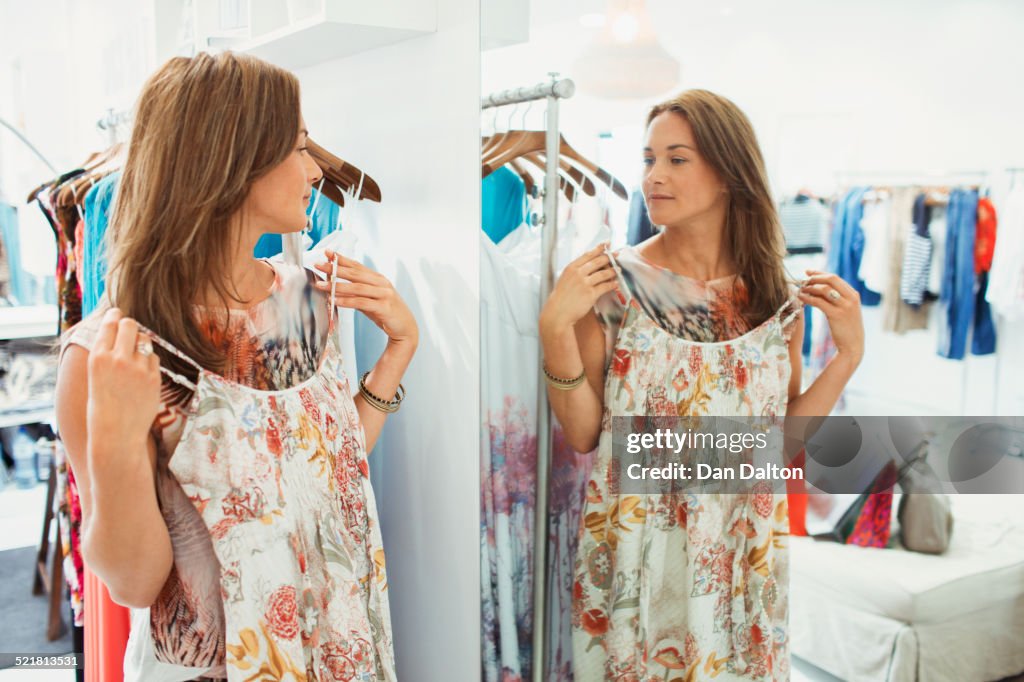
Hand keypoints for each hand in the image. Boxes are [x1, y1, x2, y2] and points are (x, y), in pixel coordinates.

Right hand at [87, 308, 162, 448]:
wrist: (115, 434)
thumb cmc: (101, 408)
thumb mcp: (95, 377)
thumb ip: (105, 355)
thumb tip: (114, 333)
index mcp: (97, 358)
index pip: (109, 324)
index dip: (114, 316)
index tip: (117, 312)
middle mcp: (118, 359)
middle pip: (130, 325)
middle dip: (130, 325)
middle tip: (129, 329)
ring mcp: (138, 368)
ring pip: (145, 340)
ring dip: (141, 344)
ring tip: (134, 358)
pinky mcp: (154, 377)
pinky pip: (154, 359)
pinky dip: (149, 362)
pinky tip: (142, 374)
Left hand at [314, 250, 418, 347]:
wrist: (405, 328)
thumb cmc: (386, 312)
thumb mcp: (369, 299)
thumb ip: (354, 292)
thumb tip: (333, 286)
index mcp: (377, 278)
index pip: (357, 266)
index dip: (342, 258)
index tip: (327, 252)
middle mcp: (381, 283)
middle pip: (355, 273)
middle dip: (335, 268)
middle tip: (319, 265)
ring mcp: (384, 294)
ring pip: (357, 287)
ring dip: (337, 286)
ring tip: (321, 285)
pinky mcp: (385, 307)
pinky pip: (362, 302)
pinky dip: (347, 301)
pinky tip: (335, 301)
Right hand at [540, 242, 618, 334]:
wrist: (558, 313)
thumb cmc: (562, 297)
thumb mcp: (565, 279)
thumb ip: (576, 271)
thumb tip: (591, 265)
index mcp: (571, 268)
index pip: (588, 254)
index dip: (599, 248)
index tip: (607, 243)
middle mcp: (578, 273)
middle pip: (598, 261)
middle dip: (609, 257)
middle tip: (617, 256)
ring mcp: (584, 283)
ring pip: (604, 273)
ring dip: (613, 271)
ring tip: (618, 270)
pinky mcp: (590, 294)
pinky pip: (605, 286)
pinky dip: (612, 284)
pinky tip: (616, 284)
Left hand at [798, 270, 864, 362]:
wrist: (853, 347)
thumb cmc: (846, 329)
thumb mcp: (845, 310)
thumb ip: (837, 299)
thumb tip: (819, 288)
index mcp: (853, 295)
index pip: (835, 278)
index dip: (820, 273)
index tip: (808, 272)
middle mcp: (851, 298)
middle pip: (831, 279)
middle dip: (814, 278)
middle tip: (802, 280)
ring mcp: (845, 306)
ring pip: (824, 289)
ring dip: (809, 288)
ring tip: (800, 290)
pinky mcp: (837, 315)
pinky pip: (819, 302)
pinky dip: (808, 298)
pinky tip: (801, 298)